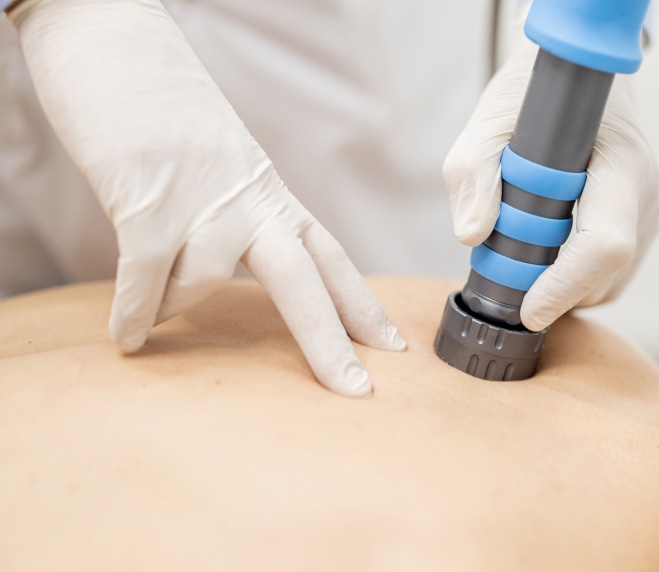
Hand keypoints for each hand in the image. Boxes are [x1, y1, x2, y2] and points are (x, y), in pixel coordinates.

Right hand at [11, 0, 403, 396]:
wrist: (115, 43)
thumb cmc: (162, 109)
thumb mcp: (219, 164)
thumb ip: (235, 215)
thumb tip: (226, 269)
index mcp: (270, 193)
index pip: (331, 256)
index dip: (361, 304)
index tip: (391, 347)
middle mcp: (249, 199)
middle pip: (306, 280)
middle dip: (331, 340)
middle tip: (356, 391)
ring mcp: (201, 199)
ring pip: (205, 282)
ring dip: (174, 305)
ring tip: (147, 315)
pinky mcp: (147, 200)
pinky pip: (146, 277)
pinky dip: (136, 312)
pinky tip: (128, 340)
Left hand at [442, 26, 658, 331]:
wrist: (575, 74)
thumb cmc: (537, 92)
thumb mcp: (491, 119)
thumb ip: (473, 172)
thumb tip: (472, 234)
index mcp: (620, 165)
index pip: (606, 244)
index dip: (566, 284)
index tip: (527, 309)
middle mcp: (645, 195)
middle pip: (606, 276)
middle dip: (554, 292)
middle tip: (505, 276)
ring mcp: (649, 215)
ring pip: (608, 285)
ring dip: (562, 288)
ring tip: (522, 254)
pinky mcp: (642, 227)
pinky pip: (610, 277)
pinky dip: (574, 279)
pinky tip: (545, 252)